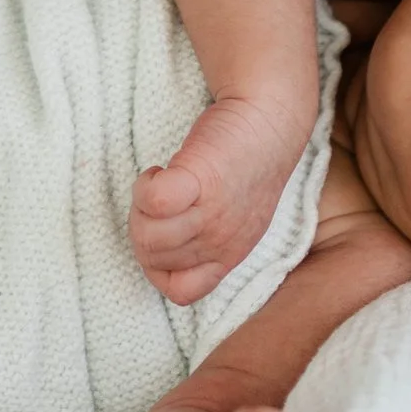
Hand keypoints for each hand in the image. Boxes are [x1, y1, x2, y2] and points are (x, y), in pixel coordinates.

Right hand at [132, 94, 305, 302]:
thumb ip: (209, 241)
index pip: (181, 292)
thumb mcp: (237, 220)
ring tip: (160, 182)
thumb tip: (167, 248)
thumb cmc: (247, 165)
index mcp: (228, 256)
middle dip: (142, 227)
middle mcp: (221, 242)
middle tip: (158, 197)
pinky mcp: (202, 179)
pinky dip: (147, 185)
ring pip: (147, 234)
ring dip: (140, 205)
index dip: (159, 266)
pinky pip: (154, 200)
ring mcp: (213, 214)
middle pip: (152, 259)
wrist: (269, 119)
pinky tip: (160, 171)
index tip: (166, 230)